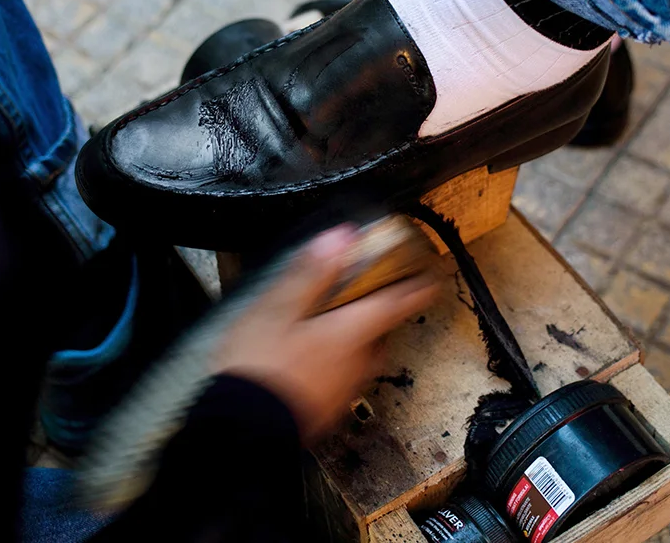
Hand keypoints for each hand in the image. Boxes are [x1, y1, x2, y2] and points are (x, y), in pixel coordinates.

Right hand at [212, 226, 437, 441]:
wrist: (239, 431)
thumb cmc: (257, 368)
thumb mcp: (277, 309)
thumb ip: (311, 273)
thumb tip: (342, 238)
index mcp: (350, 334)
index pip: (397, 304)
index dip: (417, 286)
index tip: (430, 274)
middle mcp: (356, 364)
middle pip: (380, 332)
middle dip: (378, 311)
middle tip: (367, 294)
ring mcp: (343, 391)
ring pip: (362, 356)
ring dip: (355, 338)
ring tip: (331, 323)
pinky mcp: (326, 410)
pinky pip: (342, 377)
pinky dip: (336, 362)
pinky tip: (310, 359)